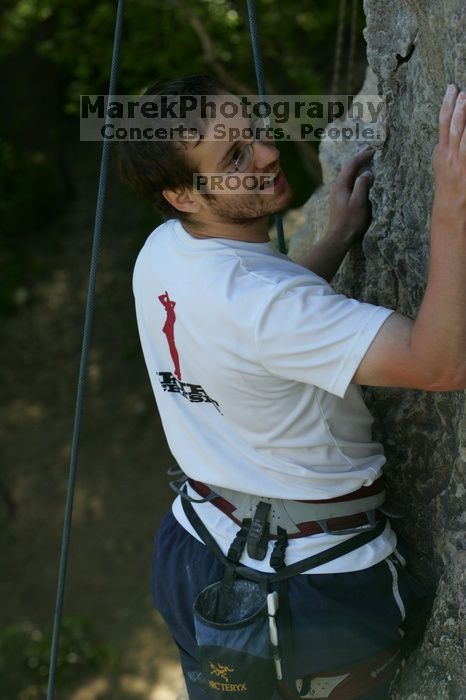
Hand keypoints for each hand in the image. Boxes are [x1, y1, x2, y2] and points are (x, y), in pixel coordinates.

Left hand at [328, 147, 374, 245]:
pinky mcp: (340, 199)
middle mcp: (336, 187)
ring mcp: (337, 193)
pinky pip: (348, 181)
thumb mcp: (359, 202)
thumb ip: (362, 185)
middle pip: (348, 167)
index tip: (373, 150)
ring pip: (348, 174)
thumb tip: (367, 173)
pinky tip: (359, 176)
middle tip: (369, 149)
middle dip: (359, 157)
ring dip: (357, 165)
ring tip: (366, 158)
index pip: (351, 165)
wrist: (338, 237)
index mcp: (340, 185)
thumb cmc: (350, 221)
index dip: (362, 156)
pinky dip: (355, 174)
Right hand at [432, 85, 465, 228]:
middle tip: (463, 92)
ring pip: (463, 135)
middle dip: (458, 108)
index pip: (442, 123)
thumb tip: (445, 135)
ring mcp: (459, 162)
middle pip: (452, 126)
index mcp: (440, 151)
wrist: (450, 207)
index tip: (451, 89)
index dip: (446, 104)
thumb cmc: (447, 185)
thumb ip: (444, 149)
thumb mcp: (440, 164)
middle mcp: (448, 155)